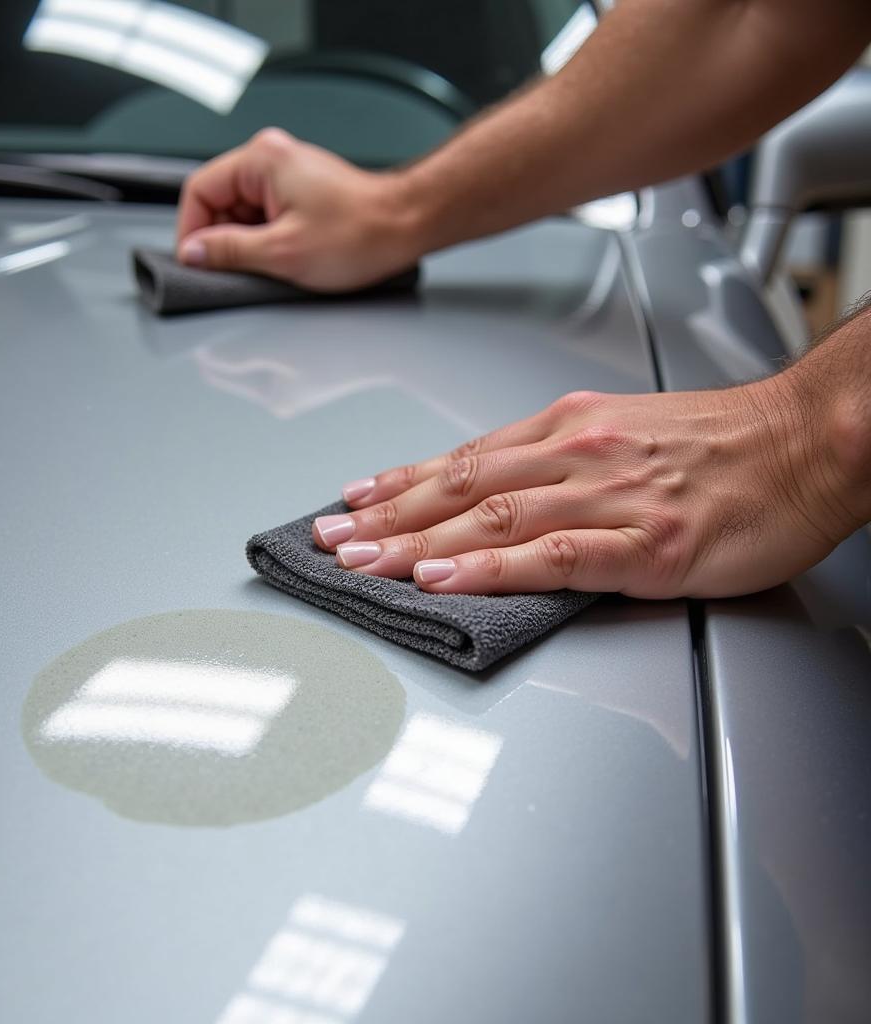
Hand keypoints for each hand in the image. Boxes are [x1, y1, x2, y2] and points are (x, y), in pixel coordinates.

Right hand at [175, 128, 419, 290]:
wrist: (407, 227)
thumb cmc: (360, 233)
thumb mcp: (282, 252)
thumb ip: (229, 252)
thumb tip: (193, 254)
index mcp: (262, 160)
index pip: (200, 192)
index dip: (192, 232)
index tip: (196, 262)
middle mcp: (272, 160)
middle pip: (220, 203)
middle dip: (224, 241)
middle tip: (235, 272)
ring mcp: (288, 176)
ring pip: (243, 215)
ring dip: (248, 245)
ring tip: (272, 266)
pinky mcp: (302, 194)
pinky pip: (266, 218)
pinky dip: (267, 242)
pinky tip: (284, 261)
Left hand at [312, 375, 866, 597]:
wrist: (806, 441)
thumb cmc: (721, 440)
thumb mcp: (622, 430)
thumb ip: (555, 460)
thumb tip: (496, 489)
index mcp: (567, 430)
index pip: (462, 460)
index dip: (399, 483)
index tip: (352, 499)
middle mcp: (574, 455)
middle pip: (458, 489)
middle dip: (385, 517)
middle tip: (328, 537)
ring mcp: (606, 499)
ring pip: (489, 520)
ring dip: (415, 543)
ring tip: (360, 561)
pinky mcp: (643, 544)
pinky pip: (550, 556)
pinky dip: (488, 568)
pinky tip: (443, 579)